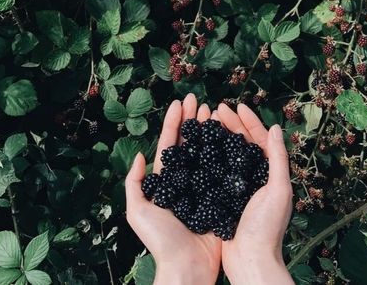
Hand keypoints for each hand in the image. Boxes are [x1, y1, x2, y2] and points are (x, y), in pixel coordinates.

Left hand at [125, 94, 221, 284]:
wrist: (187, 268)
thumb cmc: (161, 242)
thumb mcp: (138, 211)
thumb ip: (135, 182)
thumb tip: (139, 154)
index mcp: (166, 181)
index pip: (170, 144)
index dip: (174, 122)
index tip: (180, 102)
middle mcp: (185, 180)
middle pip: (190, 143)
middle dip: (193, 120)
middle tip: (199, 99)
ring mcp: (204, 186)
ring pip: (207, 151)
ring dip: (210, 130)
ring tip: (214, 111)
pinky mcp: (220, 196)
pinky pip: (223, 169)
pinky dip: (226, 150)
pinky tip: (231, 135)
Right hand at [215, 103, 293, 284]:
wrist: (249, 261)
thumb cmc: (266, 228)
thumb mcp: (278, 189)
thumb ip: (278, 158)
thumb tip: (275, 127)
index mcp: (270, 173)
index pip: (260, 139)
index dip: (249, 121)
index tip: (237, 105)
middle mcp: (254, 178)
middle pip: (241, 143)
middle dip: (231, 124)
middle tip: (216, 108)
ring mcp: (238, 187)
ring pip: (227, 154)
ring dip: (218, 136)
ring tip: (207, 121)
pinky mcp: (223, 197)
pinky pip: (216, 170)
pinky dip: (209, 156)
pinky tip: (199, 147)